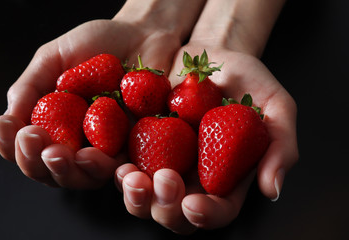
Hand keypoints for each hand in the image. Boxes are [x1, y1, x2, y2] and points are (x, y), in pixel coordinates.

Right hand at [0, 0, 205, 187]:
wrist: (142, 35)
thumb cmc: (96, 44)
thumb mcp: (54, 58)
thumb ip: (29, 88)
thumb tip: (8, 120)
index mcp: (54, 124)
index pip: (28, 149)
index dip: (12, 145)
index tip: (8, 127)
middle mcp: (79, 141)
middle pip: (53, 171)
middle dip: (37, 162)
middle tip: (34, 141)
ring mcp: (108, 147)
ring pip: (84, 176)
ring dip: (67, 170)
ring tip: (59, 153)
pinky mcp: (135, 147)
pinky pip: (120, 167)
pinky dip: (103, 167)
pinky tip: (91, 155)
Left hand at [115, 45, 298, 233]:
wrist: (207, 52)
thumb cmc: (245, 79)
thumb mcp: (275, 106)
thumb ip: (280, 147)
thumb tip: (273, 189)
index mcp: (223, 177)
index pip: (217, 211)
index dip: (206, 215)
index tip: (195, 204)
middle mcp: (190, 177)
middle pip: (174, 213)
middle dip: (165, 207)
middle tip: (163, 182)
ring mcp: (161, 162)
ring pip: (143, 197)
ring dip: (134, 195)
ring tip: (130, 174)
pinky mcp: (135, 145)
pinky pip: (121, 165)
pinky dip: (112, 168)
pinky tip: (110, 158)